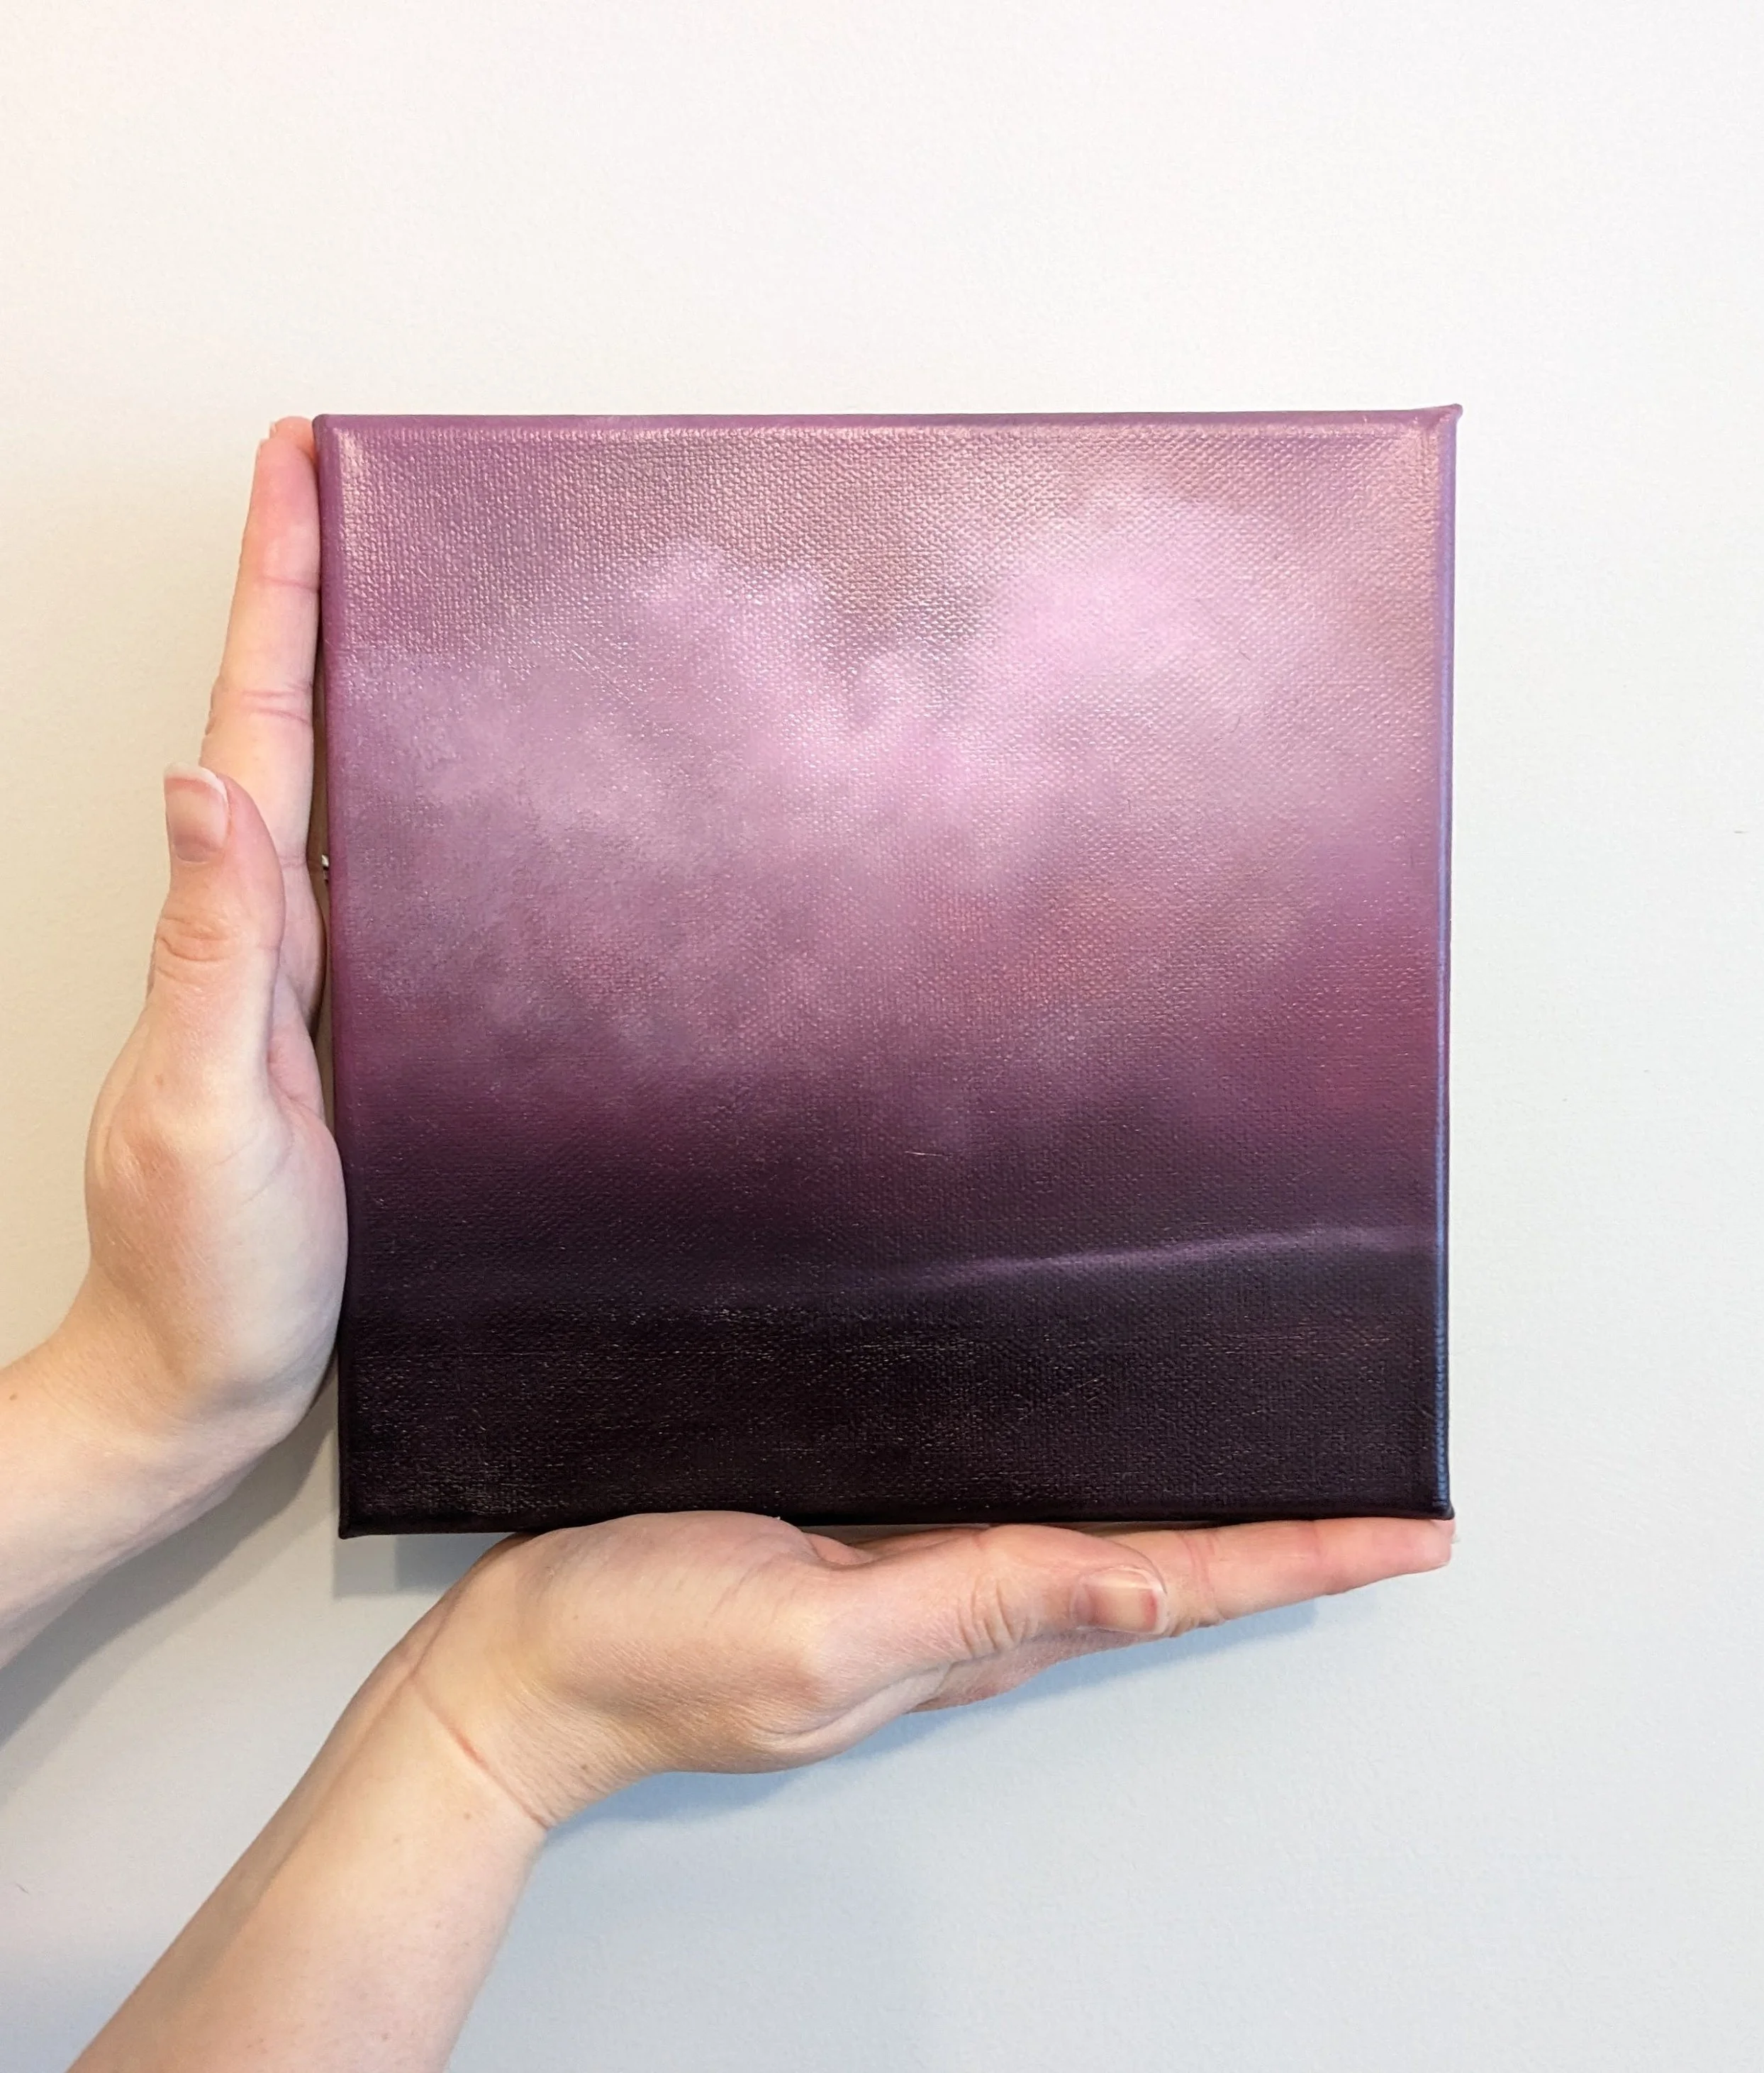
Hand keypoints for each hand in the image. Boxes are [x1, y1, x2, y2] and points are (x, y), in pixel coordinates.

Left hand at [56, 419, 342, 1486]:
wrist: (204, 1376)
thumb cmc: (200, 1265)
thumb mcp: (199, 1106)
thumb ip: (210, 951)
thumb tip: (198, 785)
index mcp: (230, 930)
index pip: (254, 725)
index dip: (277, 594)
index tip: (299, 472)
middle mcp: (261, 935)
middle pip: (286, 727)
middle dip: (307, 594)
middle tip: (339, 486)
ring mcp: (299, 979)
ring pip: (330, 794)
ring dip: (345, 681)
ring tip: (390, 591)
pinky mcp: (339, 1029)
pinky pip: (367, 880)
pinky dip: (389, 802)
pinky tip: (431, 789)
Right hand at [408, 1510, 1453, 1827]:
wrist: (517, 1671)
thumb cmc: (641, 1650)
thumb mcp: (813, 1633)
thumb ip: (972, 1604)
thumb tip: (1128, 1581)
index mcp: (967, 1632)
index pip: (1168, 1587)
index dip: (1295, 1557)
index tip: (1404, 1533)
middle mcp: (960, 1615)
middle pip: (1156, 1573)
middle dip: (1276, 1540)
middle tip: (1377, 1505)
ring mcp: (908, 1593)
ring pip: (1091, 1551)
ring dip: (1196, 1525)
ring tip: (1282, 1489)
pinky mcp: (853, 1560)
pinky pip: (1005, 1528)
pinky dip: (1089, 1505)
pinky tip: (1100, 1471)